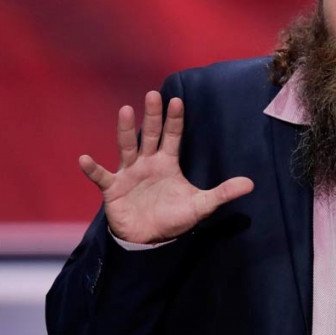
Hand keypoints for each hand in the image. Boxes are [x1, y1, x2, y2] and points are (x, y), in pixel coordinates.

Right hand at [79, 91, 254, 243]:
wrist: (149, 239)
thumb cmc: (173, 218)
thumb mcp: (200, 205)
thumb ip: (222, 193)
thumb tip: (250, 184)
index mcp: (167, 163)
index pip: (173, 136)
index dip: (175, 120)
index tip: (178, 100)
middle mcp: (147, 162)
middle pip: (149, 135)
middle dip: (152, 116)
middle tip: (153, 94)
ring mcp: (128, 173)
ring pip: (127, 147)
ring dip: (125, 130)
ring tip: (126, 110)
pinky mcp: (113, 189)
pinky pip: (101, 177)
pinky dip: (93, 169)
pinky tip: (84, 159)